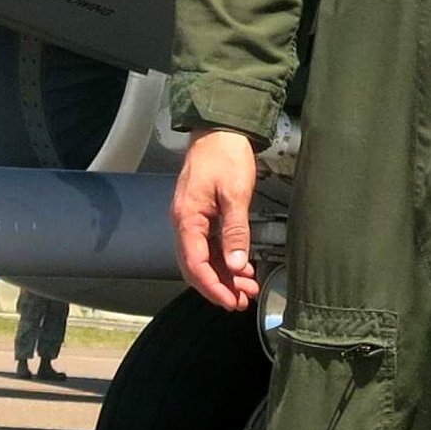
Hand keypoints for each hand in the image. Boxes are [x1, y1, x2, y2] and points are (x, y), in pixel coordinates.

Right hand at [171, 128, 261, 311]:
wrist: (220, 128)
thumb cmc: (225, 154)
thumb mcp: (235, 193)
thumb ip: (235, 231)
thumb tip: (236, 265)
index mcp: (187, 218)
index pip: (195, 265)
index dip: (213, 287)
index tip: (231, 301)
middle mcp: (183, 221)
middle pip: (195, 266)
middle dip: (219, 286)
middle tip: (242, 299)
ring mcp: (190, 217)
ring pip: (202, 258)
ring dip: (222, 275)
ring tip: (246, 286)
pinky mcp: (200, 213)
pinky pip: (206, 245)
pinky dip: (222, 259)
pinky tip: (240, 266)